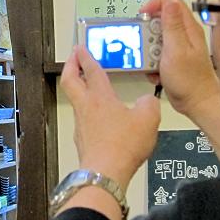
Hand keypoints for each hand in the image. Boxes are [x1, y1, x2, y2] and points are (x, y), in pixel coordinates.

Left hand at [61, 46, 160, 188]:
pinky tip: (98, 115)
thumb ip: (149, 104)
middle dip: (70, 65)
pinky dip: (87, 109)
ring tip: (87, 84)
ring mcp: (81, 123)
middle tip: (74, 58)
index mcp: (100, 97)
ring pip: (74, 98)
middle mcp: (86, 107)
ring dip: (78, 87)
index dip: (85, 56)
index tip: (80, 47)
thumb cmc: (123, 146)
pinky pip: (82, 117)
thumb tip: (147, 101)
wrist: (105, 172)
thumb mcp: (148, 119)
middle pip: (70, 80)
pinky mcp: (82, 138)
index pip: (90, 70)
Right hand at [141, 0, 219, 119]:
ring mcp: (179, 46)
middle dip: (148, 32)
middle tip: (145, 44)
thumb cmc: (189, 79)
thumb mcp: (176, 50)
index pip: (172, 3)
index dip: (155, 5)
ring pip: (157, 38)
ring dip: (148, 49)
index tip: (142, 15)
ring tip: (151, 61)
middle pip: (161, 20)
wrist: (196, 102)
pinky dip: (152, 61)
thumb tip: (168, 2)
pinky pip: (157, 53)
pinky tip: (155, 71)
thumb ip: (172, 25)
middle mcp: (185, 35)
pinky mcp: (173, 58)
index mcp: (188, 28)